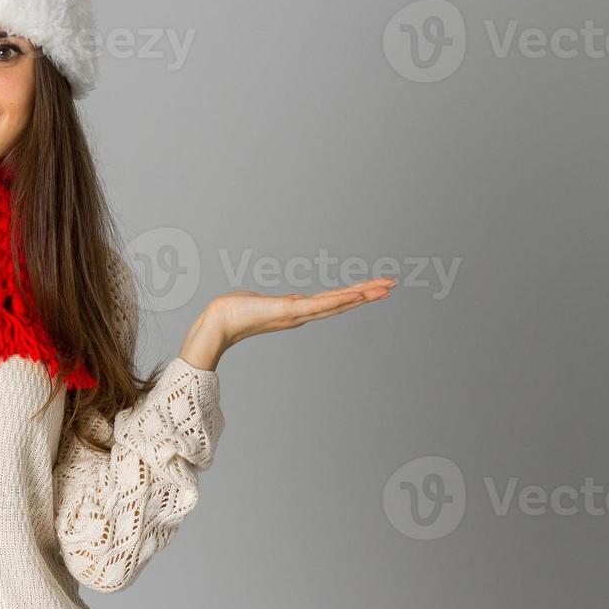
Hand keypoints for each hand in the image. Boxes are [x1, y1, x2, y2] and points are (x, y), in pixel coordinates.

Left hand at [179, 278, 393, 370]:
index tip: (372, 289)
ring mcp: (297, 314)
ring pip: (336, 303)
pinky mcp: (289, 311)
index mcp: (296, 310)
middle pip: (341, 302)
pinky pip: (320, 305)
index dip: (352, 296)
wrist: (216, 323)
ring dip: (361, 295)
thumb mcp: (258, 302)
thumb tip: (269, 301)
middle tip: (391, 286)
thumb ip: (270, 303)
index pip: (330, 301)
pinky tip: (357, 295)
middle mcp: (301, 314)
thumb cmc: (232, 312)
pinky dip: (339, 301)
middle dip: (367, 294)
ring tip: (384, 289)